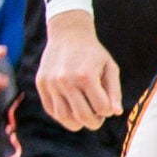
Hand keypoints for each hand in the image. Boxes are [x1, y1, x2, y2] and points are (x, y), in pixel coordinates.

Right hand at [35, 15, 120, 130]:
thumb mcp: (110, 67)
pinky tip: (71, 110)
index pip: (101, 109)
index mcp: (86, 76)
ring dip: (77, 123)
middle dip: (95, 122)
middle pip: (83, 117)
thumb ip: (114, 91)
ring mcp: (51, 83)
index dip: (107, 111)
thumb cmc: (93, 53)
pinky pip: (51, 110)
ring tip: (84, 116)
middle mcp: (66, 81)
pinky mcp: (41, 84)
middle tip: (98, 117)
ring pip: (64, 118)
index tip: (107, 107)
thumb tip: (116, 113)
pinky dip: (63, 116)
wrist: (67, 34)